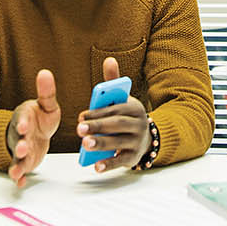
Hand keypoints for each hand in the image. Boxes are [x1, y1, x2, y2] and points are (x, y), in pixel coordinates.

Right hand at [7, 69, 59, 187]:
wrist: (34, 132)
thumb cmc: (39, 118)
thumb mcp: (46, 104)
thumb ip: (46, 92)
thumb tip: (45, 72)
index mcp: (24, 118)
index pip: (21, 119)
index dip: (22, 123)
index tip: (24, 125)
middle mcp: (19, 135)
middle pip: (17, 141)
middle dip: (19, 146)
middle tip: (22, 149)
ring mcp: (21, 150)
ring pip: (17, 158)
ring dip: (16, 165)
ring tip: (16, 172)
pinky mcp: (24, 162)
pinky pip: (20, 171)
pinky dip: (19, 177)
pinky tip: (20, 183)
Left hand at [77, 57, 148, 172]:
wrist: (146, 137)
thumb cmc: (126, 116)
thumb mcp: (122, 99)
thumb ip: (113, 83)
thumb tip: (109, 59)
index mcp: (134, 107)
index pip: (115, 109)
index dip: (97, 112)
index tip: (81, 116)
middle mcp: (139, 124)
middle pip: (118, 124)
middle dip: (98, 126)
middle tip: (79, 129)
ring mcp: (137, 141)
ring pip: (119, 142)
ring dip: (102, 143)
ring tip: (85, 144)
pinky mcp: (134, 157)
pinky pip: (122, 160)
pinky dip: (109, 164)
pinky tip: (96, 166)